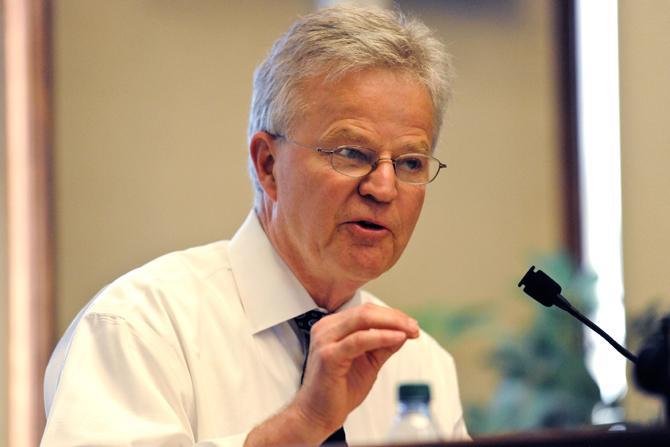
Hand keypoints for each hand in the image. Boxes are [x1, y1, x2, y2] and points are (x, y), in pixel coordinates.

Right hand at [244, 303, 418, 446]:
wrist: (318, 414)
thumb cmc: (339, 389)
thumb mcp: (368, 362)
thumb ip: (383, 345)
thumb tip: (404, 331)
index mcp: (333, 326)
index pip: (366, 311)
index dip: (392, 315)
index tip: (412, 325)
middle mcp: (326, 328)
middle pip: (366, 311)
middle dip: (395, 317)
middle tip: (414, 327)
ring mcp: (325, 340)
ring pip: (362, 319)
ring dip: (391, 324)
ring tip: (410, 331)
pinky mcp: (328, 355)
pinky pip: (358, 340)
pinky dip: (381, 336)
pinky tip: (397, 338)